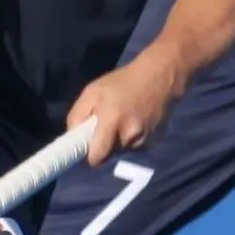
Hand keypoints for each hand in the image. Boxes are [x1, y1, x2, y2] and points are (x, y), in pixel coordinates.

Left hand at [65, 46, 182, 164]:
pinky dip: (130, 139)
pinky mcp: (153, 143)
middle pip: (107, 155)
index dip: (88, 156)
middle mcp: (129, 135)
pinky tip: (135, 121)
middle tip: (104, 126)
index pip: (96, 156)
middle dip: (102, 145)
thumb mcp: (92, 91)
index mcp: (112, 120)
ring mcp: (144, 141)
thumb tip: (73, 137)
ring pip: (120, 151)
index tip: (83, 152)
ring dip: (117, 141)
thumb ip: (77, 115)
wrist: (161, 77)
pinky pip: (133, 148)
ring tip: (122, 119)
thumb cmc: (122, 82)